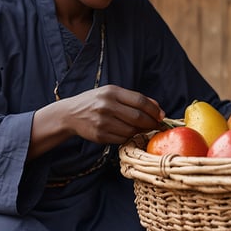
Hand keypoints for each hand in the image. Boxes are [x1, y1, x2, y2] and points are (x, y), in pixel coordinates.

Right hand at [29, 85, 164, 158]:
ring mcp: (102, 122)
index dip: (154, 109)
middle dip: (151, 123)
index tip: (161, 115)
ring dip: (142, 132)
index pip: (140, 101)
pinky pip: (122, 139)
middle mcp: (107, 106)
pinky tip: (130, 134)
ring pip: (131, 130)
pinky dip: (130, 138)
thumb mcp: (112, 93)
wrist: (70, 114)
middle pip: (138, 117)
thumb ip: (133, 98)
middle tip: (156, 125)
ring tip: (144, 129)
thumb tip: (157, 107)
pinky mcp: (100, 136)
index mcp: (112, 92)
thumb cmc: (95, 102)